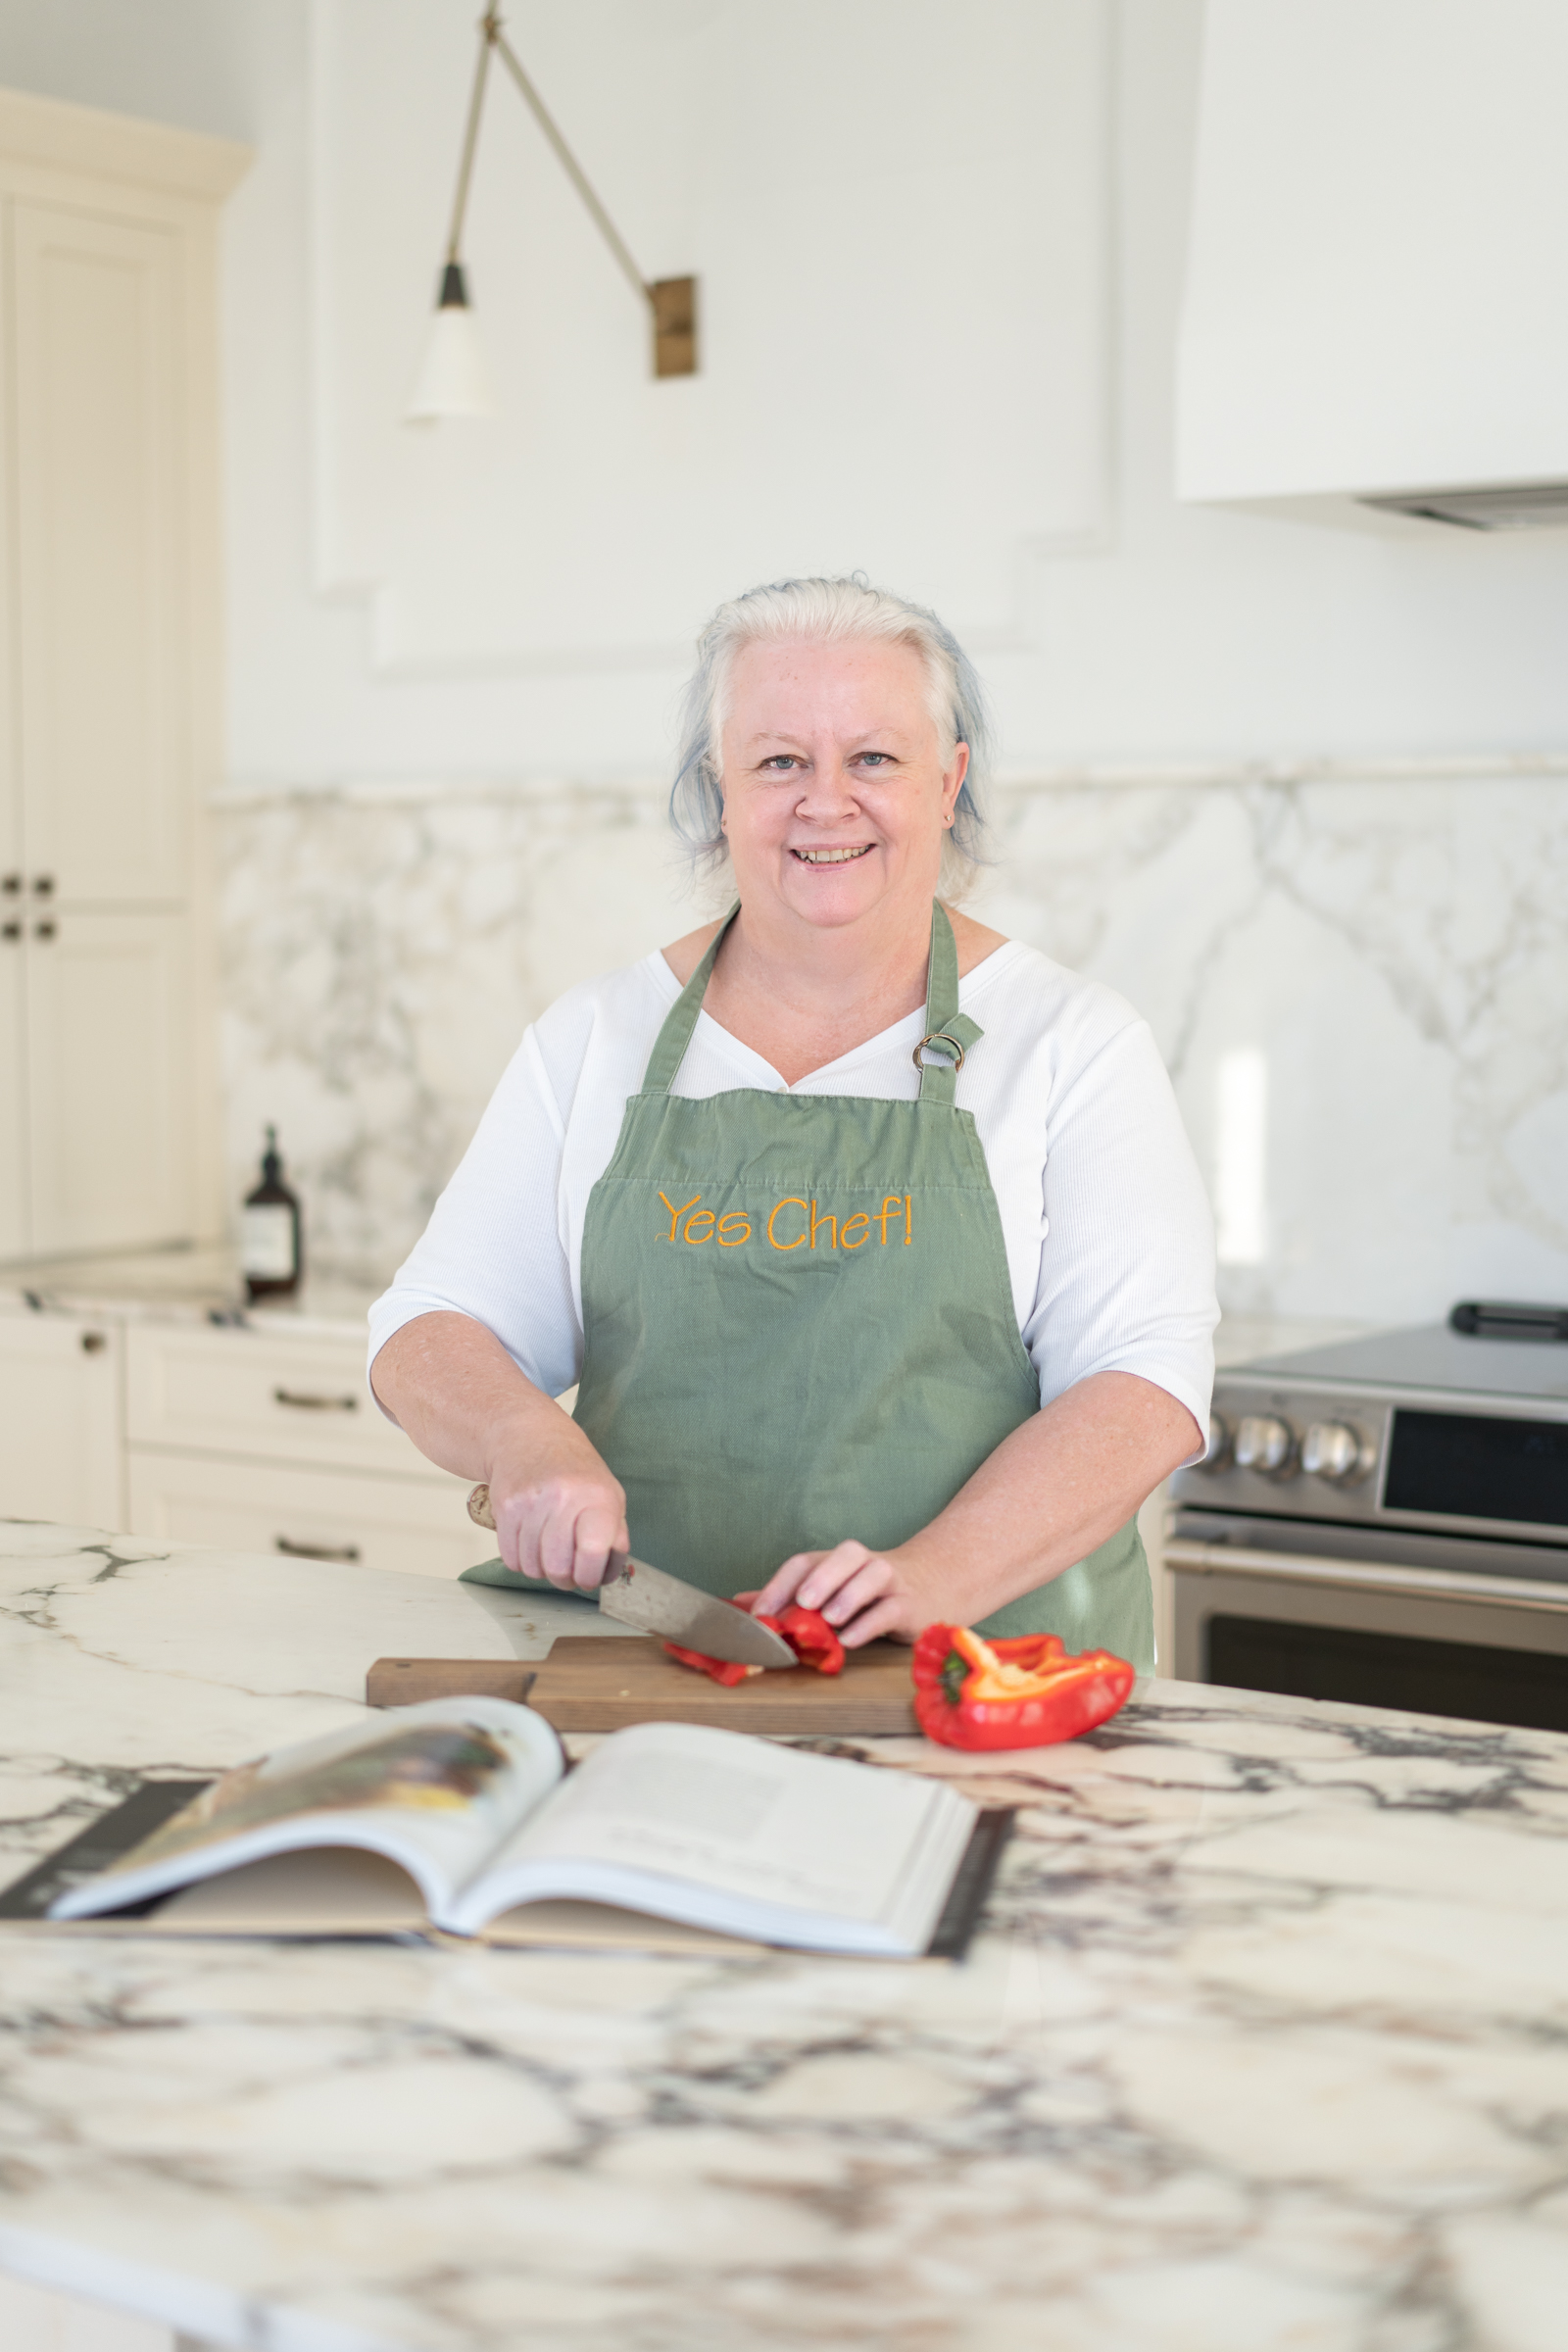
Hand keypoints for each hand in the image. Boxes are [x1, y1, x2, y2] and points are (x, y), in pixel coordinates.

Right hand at [485, 1429, 627, 1592]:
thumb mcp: (609, 1495)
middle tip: (567, 1571)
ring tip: (548, 1549)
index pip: (593, 1551)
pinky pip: (510, 1558)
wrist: (528, 1437)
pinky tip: (530, 1542)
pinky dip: (521, 1560)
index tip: (589, 1578)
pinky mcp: (505, 1506)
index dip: (591, 1576)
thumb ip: (615, 1537)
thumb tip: (607, 1576)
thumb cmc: (574, 1471)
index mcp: (597, 1496)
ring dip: (541, 1569)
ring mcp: (531, 1502)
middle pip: (558, 1567)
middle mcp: (563, 1497)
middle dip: (564, 1580)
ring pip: (532, 1567)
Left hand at [749, 1540, 935, 1647]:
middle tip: (803, 1602)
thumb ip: (788, 1597)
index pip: (806, 1561)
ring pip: (873, 1575)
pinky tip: (851, 1639)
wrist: (936, 1583)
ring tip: (830, 1619)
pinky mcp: (910, 1605)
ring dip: (848, 1595)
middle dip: (822, 1577)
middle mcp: (864, 1564)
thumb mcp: (831, 1588)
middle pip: (845, 1555)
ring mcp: (891, 1582)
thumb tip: (740, 1602)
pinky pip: (891, 1609)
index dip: (781, 1584)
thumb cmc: (873, 1591)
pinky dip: (869, 1623)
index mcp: (838, 1560)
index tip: (760, 1613)